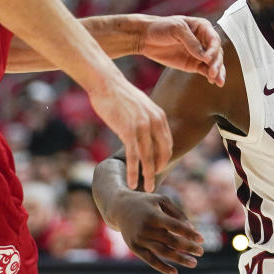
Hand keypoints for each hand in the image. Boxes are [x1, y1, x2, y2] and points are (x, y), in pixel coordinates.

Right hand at [90, 78, 171, 192]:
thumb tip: (147, 132)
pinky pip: (134, 156)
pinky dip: (134, 171)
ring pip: (149, 157)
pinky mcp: (128, 130)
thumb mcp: (141, 106)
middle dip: (159, 170)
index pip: (167, 144)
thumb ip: (147, 119)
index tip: (158, 169)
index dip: (164, 159)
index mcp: (160, 116)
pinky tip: (131, 182)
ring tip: (147, 189)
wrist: (106, 84)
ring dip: (149, 176)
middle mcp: (155, 122)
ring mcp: (143, 126)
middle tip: (153, 183)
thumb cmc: (120, 95)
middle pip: (162, 152)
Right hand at [110, 191, 204, 273]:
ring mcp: (140, 239)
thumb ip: (177, 213)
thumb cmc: (146, 203)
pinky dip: (163, 267)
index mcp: (154, 215)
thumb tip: (191, 229)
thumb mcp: (162, 200)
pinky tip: (175, 273)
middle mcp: (146, 229)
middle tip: (201, 252)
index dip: (189, 234)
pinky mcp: (135, 248)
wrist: (119, 208)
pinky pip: (150, 260)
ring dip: (179, 259)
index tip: (202, 239)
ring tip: (193, 263)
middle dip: (188, 247)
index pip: (175, 227)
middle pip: (171, 241)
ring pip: (163, 252)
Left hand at [139, 16, 225, 86]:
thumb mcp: (176, 29)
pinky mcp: (193, 64)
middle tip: (213, 72)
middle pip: (216, 52)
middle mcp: (204, 40)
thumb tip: (203, 56)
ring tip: (218, 81)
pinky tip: (214, 81)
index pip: (214, 39)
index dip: (213, 50)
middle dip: (216, 63)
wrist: (145, 37)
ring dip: (218, 72)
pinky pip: (205, 70)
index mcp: (202, 27)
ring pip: (213, 63)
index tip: (207, 59)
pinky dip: (210, 75)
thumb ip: (191, 42)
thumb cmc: (161, 27)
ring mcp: (199, 53)